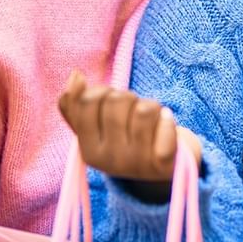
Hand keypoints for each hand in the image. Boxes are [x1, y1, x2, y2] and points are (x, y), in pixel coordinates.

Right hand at [58, 71, 201, 201]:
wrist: (167, 166)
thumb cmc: (129, 138)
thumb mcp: (99, 127)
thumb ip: (77, 104)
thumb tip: (75, 76)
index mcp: (88, 152)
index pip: (88, 100)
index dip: (103, 91)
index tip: (112, 103)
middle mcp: (110, 162)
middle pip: (117, 101)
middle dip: (128, 97)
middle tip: (134, 112)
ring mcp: (137, 163)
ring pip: (144, 110)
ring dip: (151, 106)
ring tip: (151, 118)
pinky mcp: (164, 162)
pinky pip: (164, 125)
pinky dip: (167, 118)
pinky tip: (166, 123)